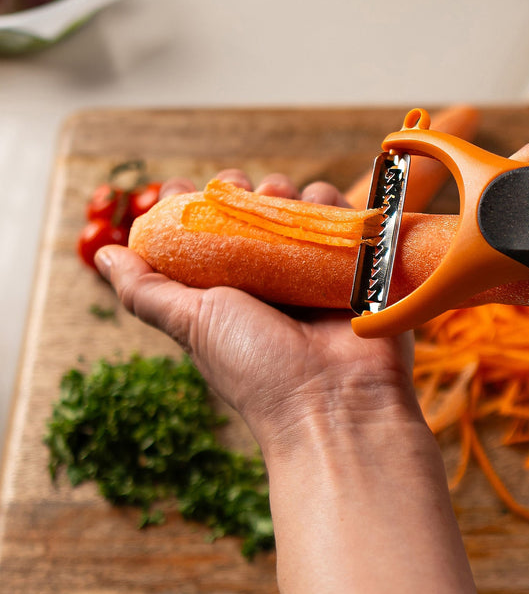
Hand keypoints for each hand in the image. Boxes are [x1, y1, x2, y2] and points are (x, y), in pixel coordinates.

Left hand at [95, 170, 484, 593]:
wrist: (336, 405)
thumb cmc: (258, 370)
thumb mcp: (191, 325)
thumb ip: (147, 290)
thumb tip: (104, 255)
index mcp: (232, 292)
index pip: (209, 232)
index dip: (197, 203)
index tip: (191, 189)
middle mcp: (273, 280)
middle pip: (256, 214)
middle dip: (245, 191)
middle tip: (243, 188)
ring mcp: (316, 273)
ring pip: (300, 210)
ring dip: (289, 192)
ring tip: (284, 197)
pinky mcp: (358, 268)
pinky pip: (344, 220)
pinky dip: (333, 205)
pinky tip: (322, 205)